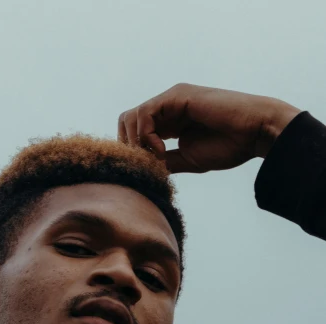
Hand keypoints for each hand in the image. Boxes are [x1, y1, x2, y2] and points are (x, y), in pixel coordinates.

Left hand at [117, 83, 301, 173]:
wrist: (254, 133)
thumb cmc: (229, 146)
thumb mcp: (187, 160)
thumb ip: (164, 162)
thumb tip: (142, 170)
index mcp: (169, 123)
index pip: (134, 134)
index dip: (133, 152)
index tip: (146, 170)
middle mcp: (167, 108)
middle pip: (126, 122)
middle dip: (129, 147)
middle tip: (147, 164)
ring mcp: (171, 100)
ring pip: (131, 117)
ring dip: (137, 143)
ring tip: (158, 157)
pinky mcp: (176, 96)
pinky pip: (145, 114)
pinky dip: (146, 135)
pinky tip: (162, 149)